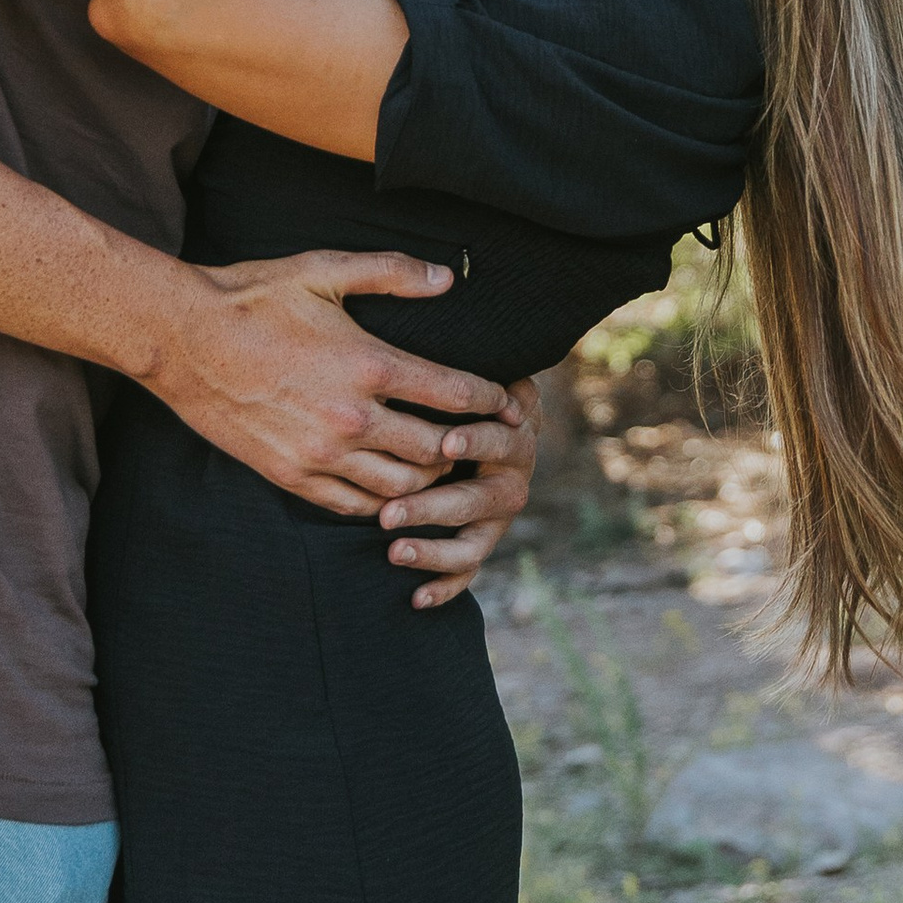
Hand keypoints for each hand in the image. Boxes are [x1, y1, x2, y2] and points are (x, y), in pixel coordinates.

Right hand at [144, 252, 523, 514]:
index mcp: (369, 364)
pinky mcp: (292, 476)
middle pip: (438, 450)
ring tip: (444, 464)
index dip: (493, 401)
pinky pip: (356, 505)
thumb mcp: (325, 268)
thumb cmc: (255, 296)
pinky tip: (395, 488)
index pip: (455, 394)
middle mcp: (352, 418)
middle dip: (470, 446)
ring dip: (430, 479)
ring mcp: (321, 454)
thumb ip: (392, 273)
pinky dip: (385, 501)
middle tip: (488, 442)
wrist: (182, 340)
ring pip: (402, 487)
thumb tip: (449, 278)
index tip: (511, 403)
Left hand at [383, 373, 541, 609]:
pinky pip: (468, 574)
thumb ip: (464, 359)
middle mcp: (511, 479)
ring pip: (472, 543)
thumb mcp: (463, 366)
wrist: (476, 423)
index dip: (478, 440)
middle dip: (433, 506)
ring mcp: (496, 518)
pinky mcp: (481, 544)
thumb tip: (446, 305)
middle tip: (389, 513)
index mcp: (513, 434)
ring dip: (434, 550)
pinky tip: (415, 598)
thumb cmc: (454, 389)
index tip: (447, 443)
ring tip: (393, 550)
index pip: (501, 438)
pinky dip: (444, 588)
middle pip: (479, 498)